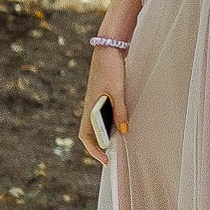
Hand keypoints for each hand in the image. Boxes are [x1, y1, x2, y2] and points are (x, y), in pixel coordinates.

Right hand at [79, 46, 127, 165]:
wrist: (108, 50)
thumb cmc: (110, 69)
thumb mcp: (117, 91)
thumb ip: (120, 111)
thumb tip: (123, 130)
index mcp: (89, 108)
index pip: (86, 136)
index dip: (94, 150)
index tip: (105, 160)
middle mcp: (89, 107)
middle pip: (90, 133)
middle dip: (98, 146)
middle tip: (111, 156)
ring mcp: (94, 102)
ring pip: (96, 125)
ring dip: (104, 136)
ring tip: (116, 144)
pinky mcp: (101, 96)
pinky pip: (102, 116)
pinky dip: (108, 124)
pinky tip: (119, 126)